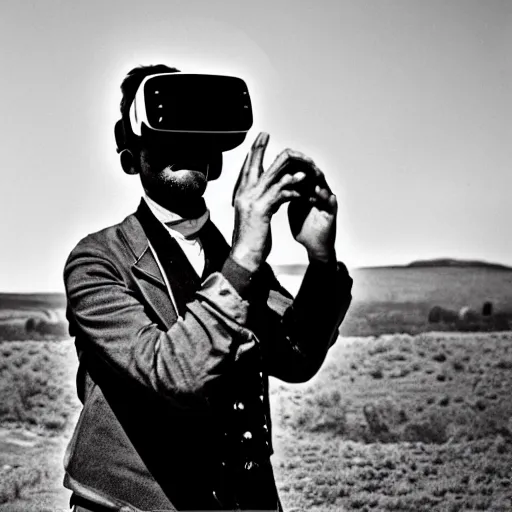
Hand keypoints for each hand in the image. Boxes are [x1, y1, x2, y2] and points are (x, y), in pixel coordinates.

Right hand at [230, 132, 307, 271]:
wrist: (245, 255)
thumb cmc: (251, 238)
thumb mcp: (254, 216)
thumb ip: (261, 202)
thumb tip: (271, 194)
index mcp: (242, 195)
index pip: (247, 168)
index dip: (253, 152)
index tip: (260, 138)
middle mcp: (244, 195)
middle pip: (253, 165)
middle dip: (260, 149)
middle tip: (267, 135)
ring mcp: (252, 201)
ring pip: (271, 177)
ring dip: (290, 171)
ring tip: (303, 167)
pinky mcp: (261, 210)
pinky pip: (281, 194)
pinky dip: (294, 189)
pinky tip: (304, 189)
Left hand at [287, 160, 337, 262]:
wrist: (314, 246)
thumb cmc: (303, 226)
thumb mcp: (292, 206)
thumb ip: (286, 193)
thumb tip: (273, 180)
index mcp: (309, 190)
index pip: (304, 173)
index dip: (295, 165)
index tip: (283, 157)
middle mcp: (320, 193)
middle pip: (315, 175)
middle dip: (307, 167)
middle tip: (298, 160)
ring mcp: (327, 203)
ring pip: (325, 186)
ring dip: (318, 179)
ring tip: (312, 172)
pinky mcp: (332, 214)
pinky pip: (332, 204)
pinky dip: (328, 198)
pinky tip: (322, 193)